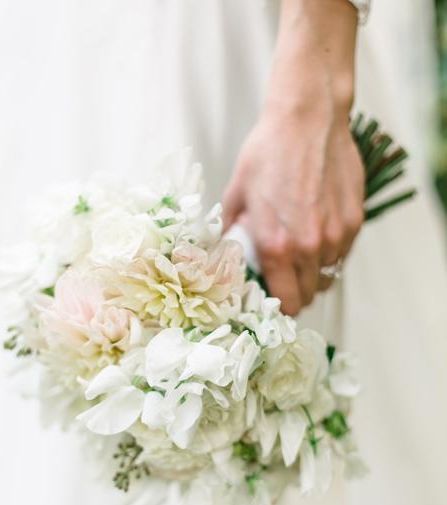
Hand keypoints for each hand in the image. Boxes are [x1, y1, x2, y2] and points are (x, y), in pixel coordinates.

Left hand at [222, 0, 363, 314]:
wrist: (308, 120)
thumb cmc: (267, 154)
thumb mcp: (236, 196)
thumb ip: (232, 235)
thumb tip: (228, 258)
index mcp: (276, 246)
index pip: (286, 303)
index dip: (278, 305)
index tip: (271, 297)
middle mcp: (310, 247)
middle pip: (308, 296)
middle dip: (294, 291)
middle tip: (283, 273)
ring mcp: (337, 235)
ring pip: (327, 276)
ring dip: (313, 272)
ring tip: (299, 248)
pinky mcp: (355, 221)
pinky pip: (342, 254)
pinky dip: (330, 251)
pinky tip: (317, 229)